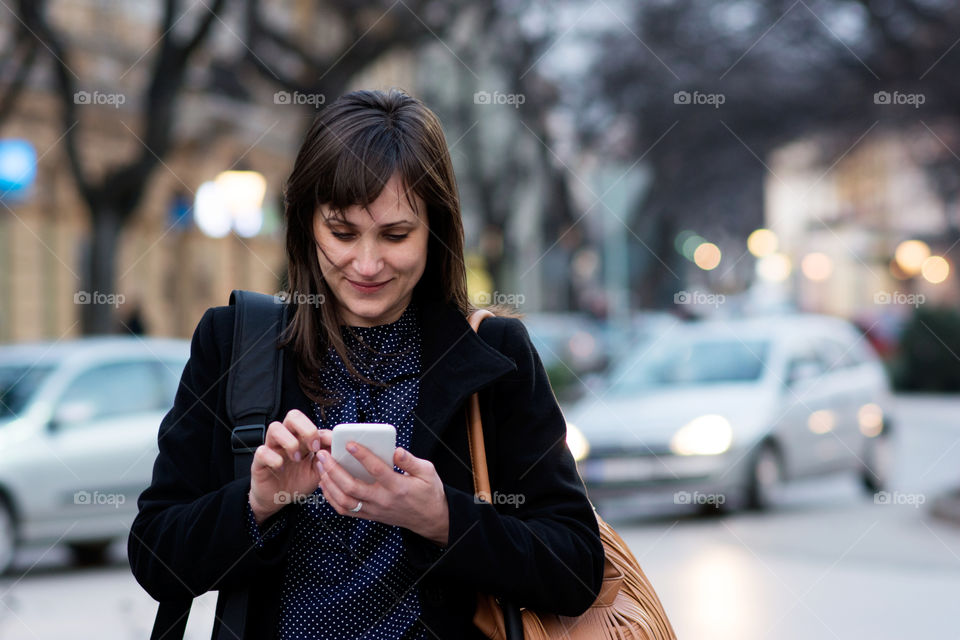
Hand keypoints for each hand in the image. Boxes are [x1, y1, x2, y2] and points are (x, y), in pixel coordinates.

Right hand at [249, 409, 329, 524]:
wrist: (278, 498)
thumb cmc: (298, 481)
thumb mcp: (318, 471)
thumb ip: (327, 457)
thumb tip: (338, 445)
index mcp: (301, 438)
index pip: (309, 422)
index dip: (321, 431)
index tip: (330, 445)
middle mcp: (286, 439)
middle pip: (293, 416)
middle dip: (306, 428)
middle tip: (313, 447)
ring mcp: (272, 448)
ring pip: (275, 427)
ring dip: (290, 442)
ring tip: (297, 459)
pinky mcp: (259, 461)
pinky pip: (262, 451)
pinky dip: (274, 459)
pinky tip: (281, 468)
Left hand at [315, 444, 448, 545]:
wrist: (430, 519)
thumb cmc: (428, 492)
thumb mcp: (428, 472)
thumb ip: (410, 460)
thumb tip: (395, 450)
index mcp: (398, 486)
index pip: (377, 470)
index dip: (362, 456)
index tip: (349, 443)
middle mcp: (383, 500)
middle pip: (352, 487)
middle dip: (334, 469)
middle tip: (323, 454)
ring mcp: (374, 510)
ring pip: (344, 500)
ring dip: (329, 483)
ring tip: (321, 466)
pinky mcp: (369, 515)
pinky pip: (345, 510)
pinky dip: (331, 498)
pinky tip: (325, 484)